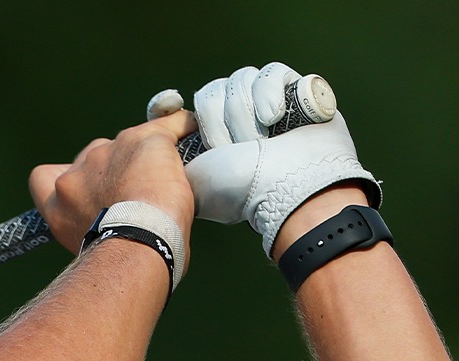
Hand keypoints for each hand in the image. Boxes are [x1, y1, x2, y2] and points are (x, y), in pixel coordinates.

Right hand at [29, 110, 196, 253]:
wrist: (139, 244)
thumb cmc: (122, 261)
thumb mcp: (89, 246)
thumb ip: (92, 226)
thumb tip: (115, 235)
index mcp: (58, 204)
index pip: (43, 178)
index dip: (64, 178)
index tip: (85, 190)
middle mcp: (77, 173)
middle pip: (94, 158)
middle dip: (114, 172)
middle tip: (139, 194)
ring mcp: (108, 152)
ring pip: (130, 144)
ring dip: (144, 158)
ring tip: (167, 179)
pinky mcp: (143, 140)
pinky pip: (170, 126)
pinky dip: (181, 130)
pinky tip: (192, 137)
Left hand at [184, 62, 379, 253]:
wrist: (290, 187)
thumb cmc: (241, 188)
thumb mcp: (190, 178)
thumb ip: (170, 157)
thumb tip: (161, 134)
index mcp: (208, 145)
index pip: (178, 111)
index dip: (167, 104)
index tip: (169, 103)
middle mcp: (236, 124)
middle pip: (212, 91)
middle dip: (219, 118)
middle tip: (233, 146)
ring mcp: (268, 108)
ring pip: (240, 80)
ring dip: (244, 112)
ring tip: (259, 139)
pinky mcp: (297, 94)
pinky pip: (271, 73)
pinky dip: (269, 92)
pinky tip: (274, 116)